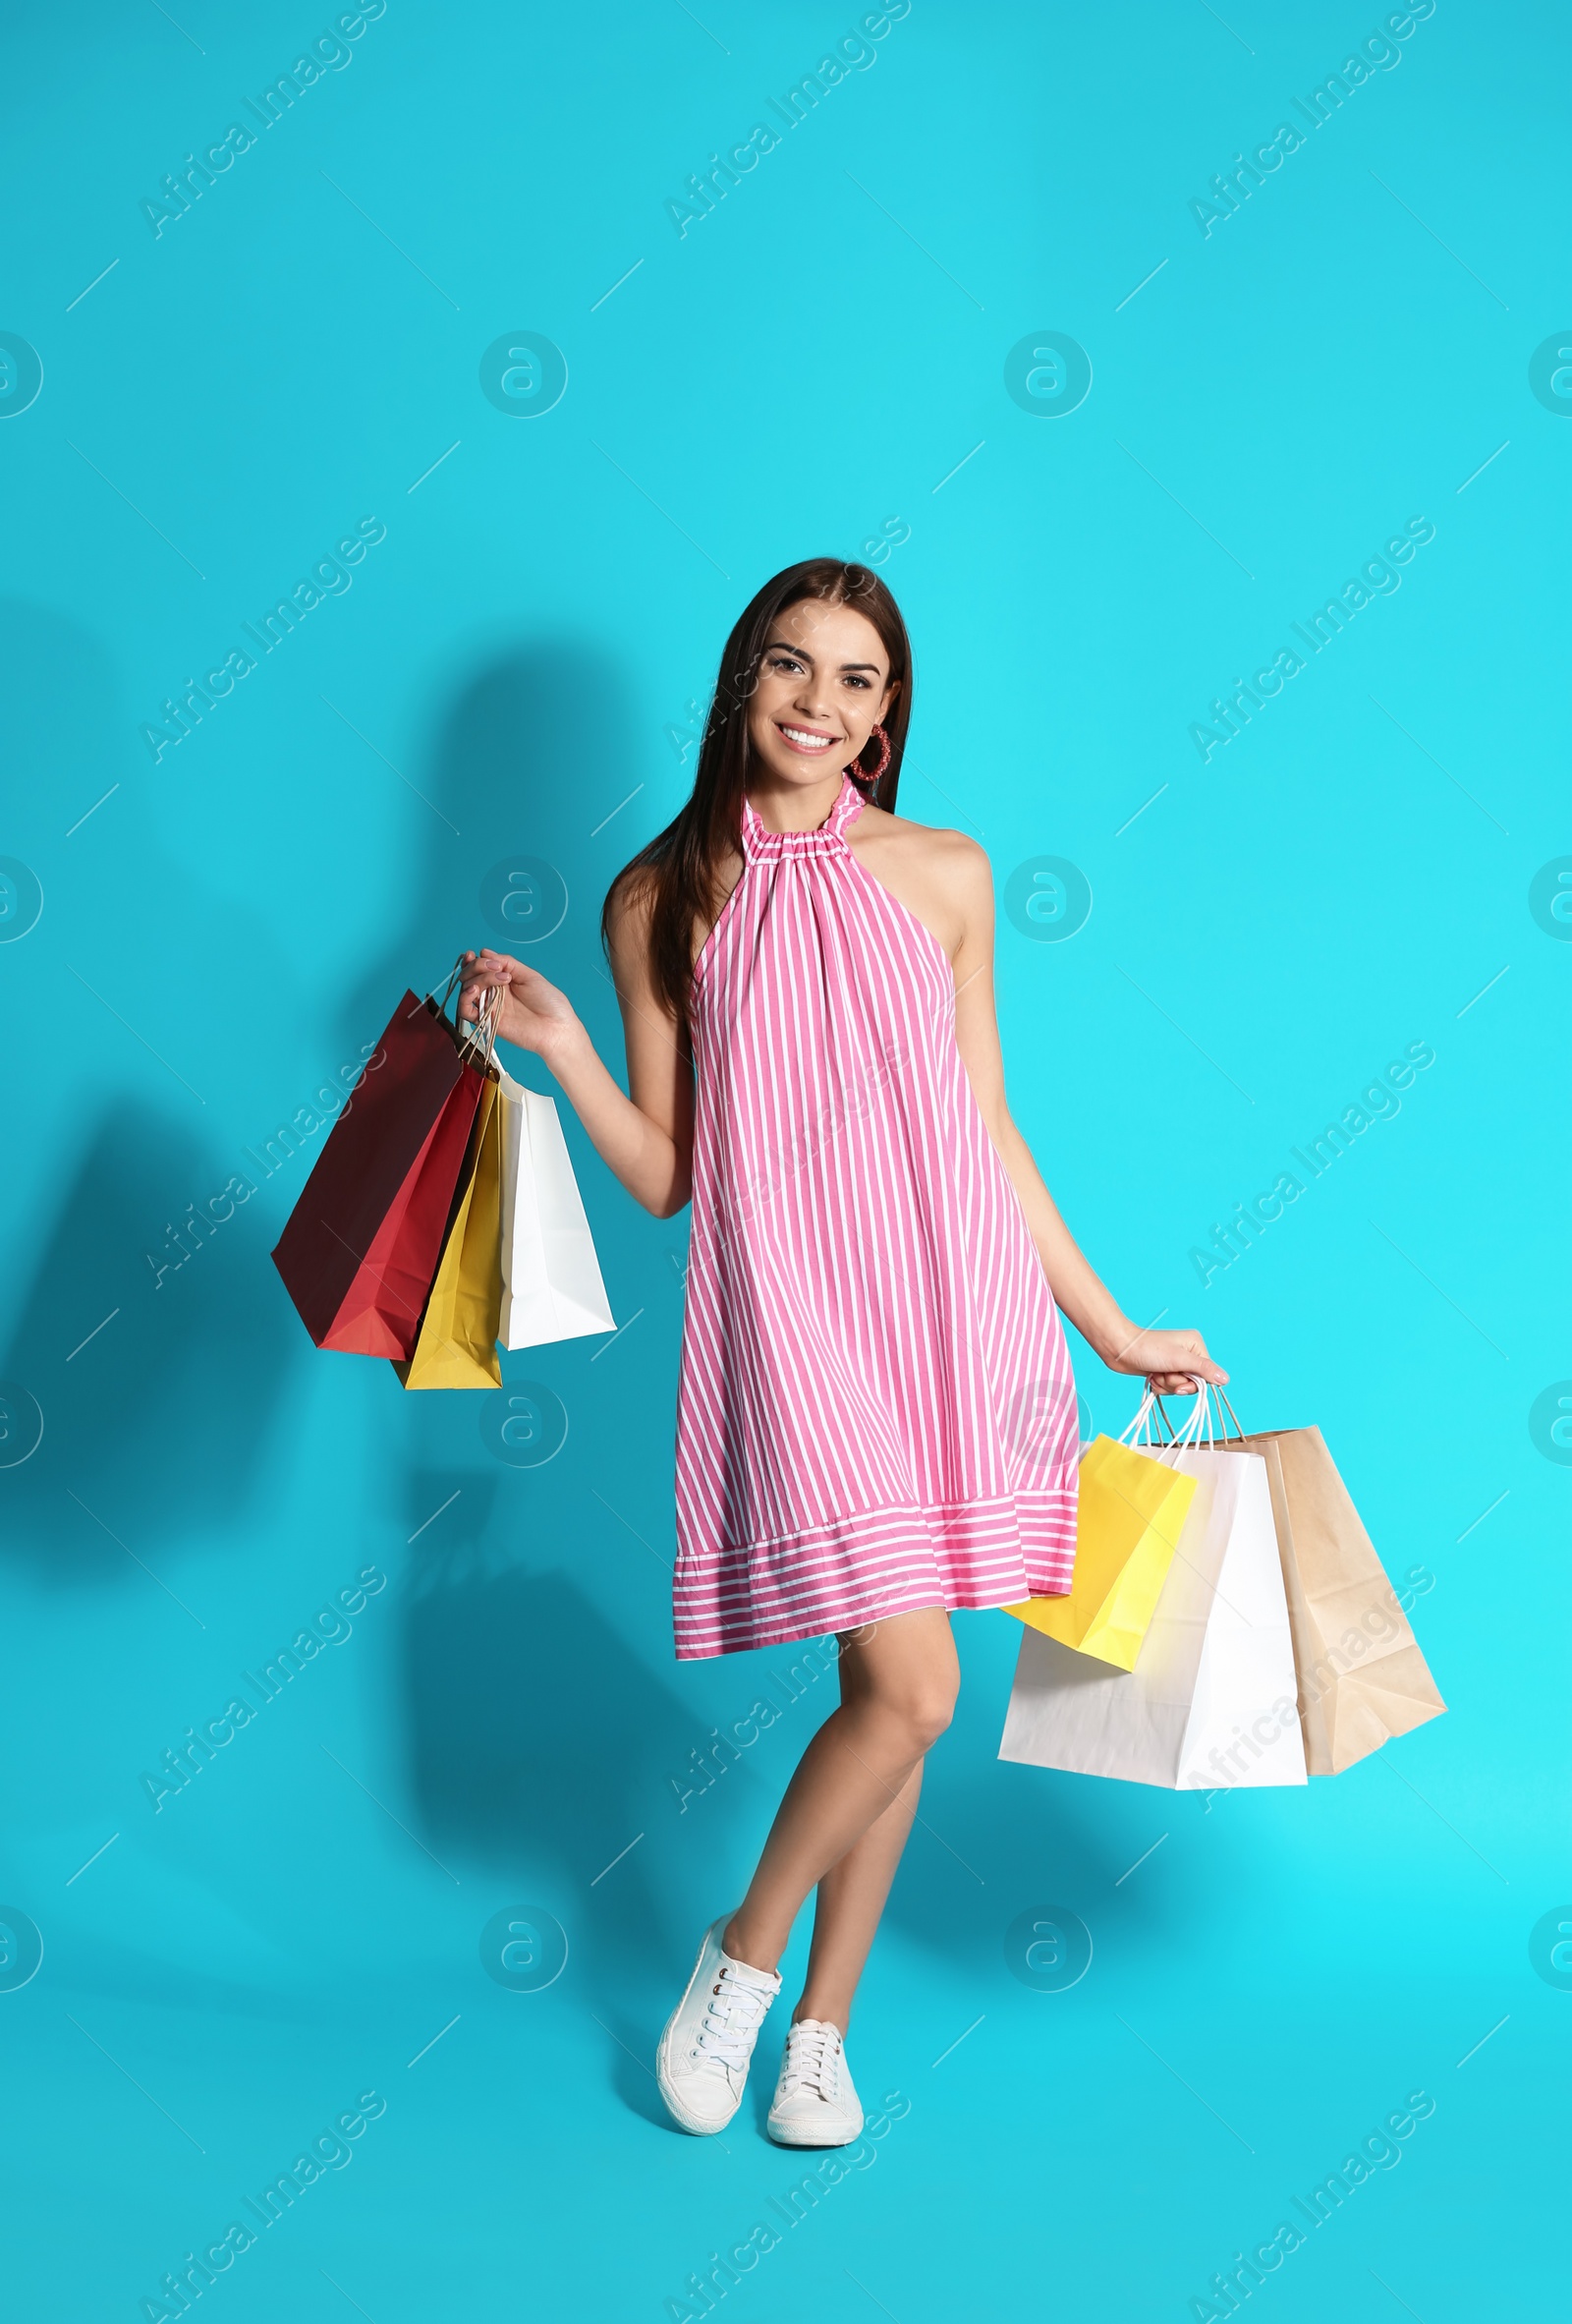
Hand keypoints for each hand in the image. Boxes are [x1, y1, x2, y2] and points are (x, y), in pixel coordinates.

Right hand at [457, 949, 581, 1063]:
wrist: (557, 1027)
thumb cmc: (550, 1003)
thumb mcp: (529, 976)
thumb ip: (508, 963)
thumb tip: (485, 952)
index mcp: (503, 980)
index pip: (479, 967)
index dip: (474, 960)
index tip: (477, 954)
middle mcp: (494, 993)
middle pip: (470, 976)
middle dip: (476, 966)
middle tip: (496, 967)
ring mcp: (489, 1006)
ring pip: (467, 989)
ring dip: (476, 978)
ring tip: (497, 978)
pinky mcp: (486, 1021)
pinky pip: (464, 1011)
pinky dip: (464, 998)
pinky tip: (475, 990)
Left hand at [1098, 1320, 1227, 1398]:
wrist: (1120, 1350)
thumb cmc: (1148, 1350)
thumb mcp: (1179, 1360)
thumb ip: (1203, 1369)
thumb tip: (1225, 1379)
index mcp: (1196, 1345)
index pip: (1207, 1375)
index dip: (1192, 1383)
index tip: (1179, 1382)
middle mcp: (1188, 1353)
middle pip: (1192, 1383)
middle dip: (1175, 1383)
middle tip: (1163, 1373)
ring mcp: (1175, 1363)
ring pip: (1179, 1387)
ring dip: (1166, 1385)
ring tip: (1155, 1373)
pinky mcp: (1164, 1370)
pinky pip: (1169, 1388)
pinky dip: (1159, 1386)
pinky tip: (1150, 1377)